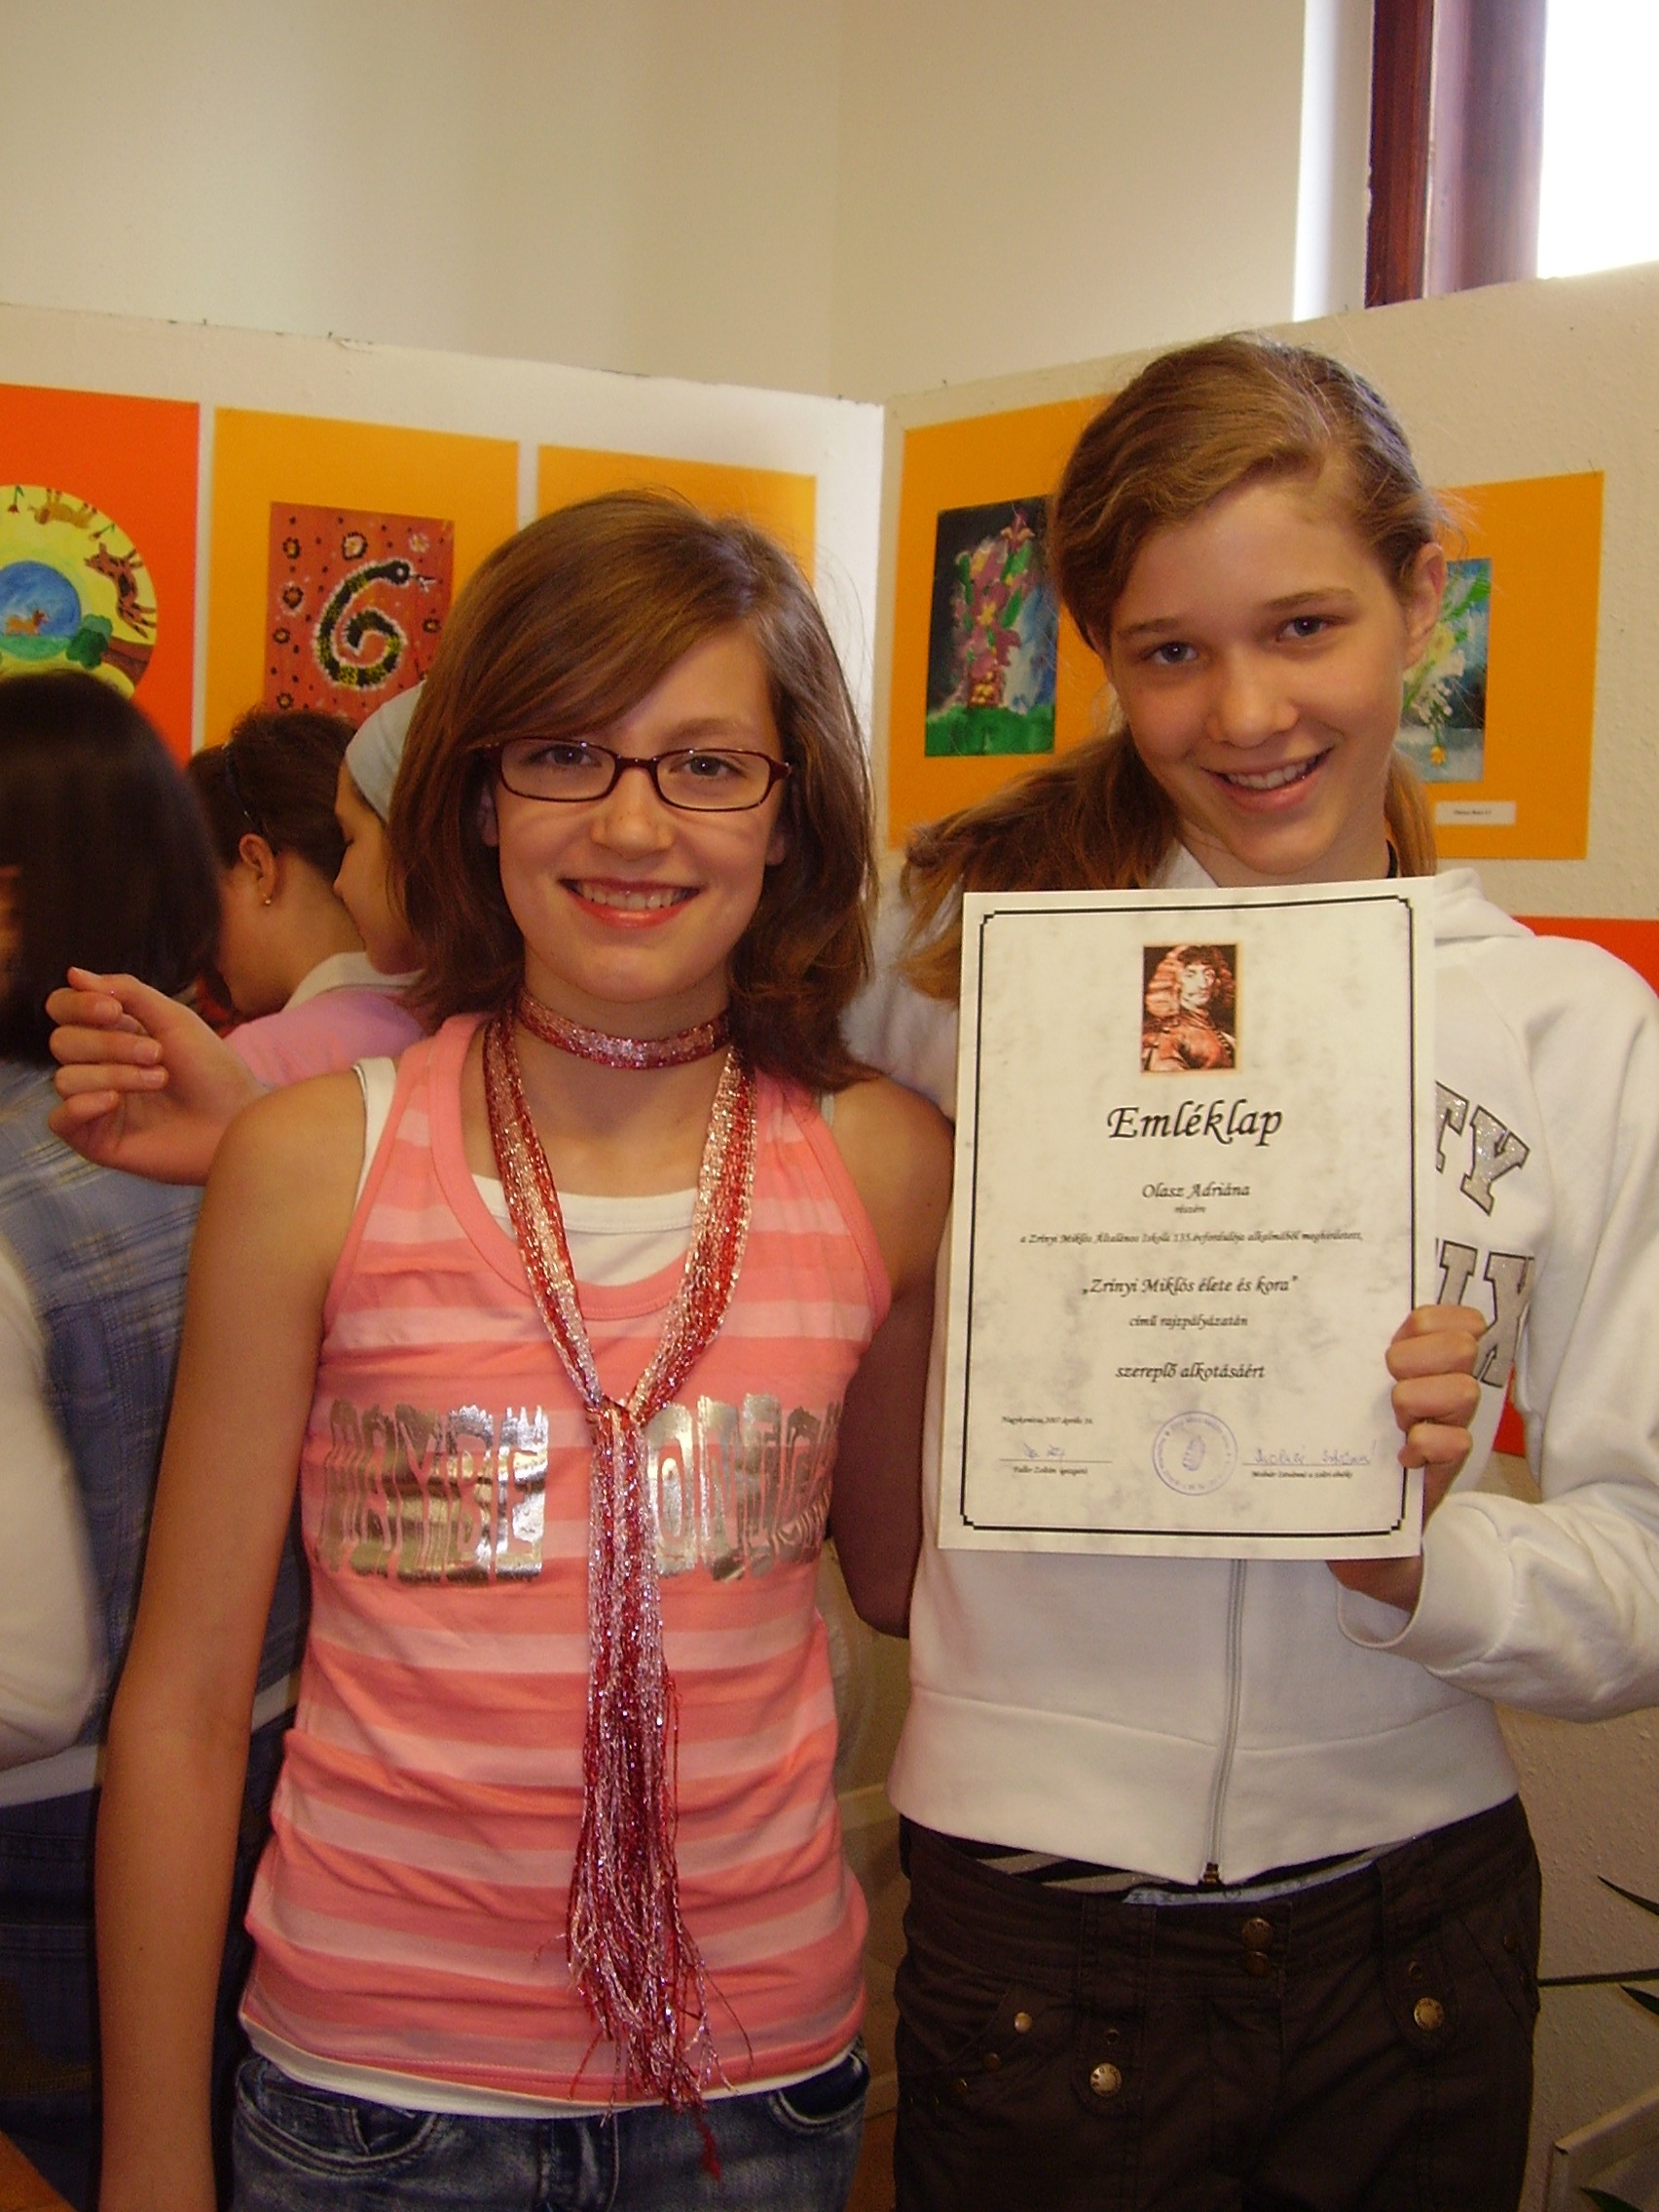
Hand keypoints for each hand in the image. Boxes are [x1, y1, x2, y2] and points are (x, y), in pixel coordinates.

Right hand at [47, 969, 261, 1185]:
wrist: (237, 1119)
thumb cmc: (212, 1069)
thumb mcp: (174, 1019)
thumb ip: (126, 992)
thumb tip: (74, 973)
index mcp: (111, 1032)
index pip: (61, 1009)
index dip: (77, 1005)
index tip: (113, 1011)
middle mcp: (97, 1066)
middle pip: (62, 1042)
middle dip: (108, 1044)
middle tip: (157, 1054)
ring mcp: (95, 1104)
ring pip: (65, 1079)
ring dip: (114, 1074)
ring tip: (159, 1080)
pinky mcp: (97, 1139)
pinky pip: (59, 1120)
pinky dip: (81, 1106)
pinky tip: (115, 1102)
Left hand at [1328, 1304, 1484, 1612]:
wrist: (1359, 1531)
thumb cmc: (1346, 1449)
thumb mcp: (1344, 1393)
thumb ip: (1344, 1355)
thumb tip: (1301, 1304)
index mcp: (1423, 1363)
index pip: (1458, 1319)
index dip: (1430, 1319)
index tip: (1397, 1336)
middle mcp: (1444, 1391)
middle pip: (1464, 1346)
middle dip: (1420, 1356)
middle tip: (1387, 1378)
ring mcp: (1449, 1429)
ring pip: (1465, 1391)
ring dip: (1418, 1398)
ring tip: (1393, 1417)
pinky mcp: (1445, 1469)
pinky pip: (1455, 1443)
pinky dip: (1422, 1446)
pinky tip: (1400, 1456)